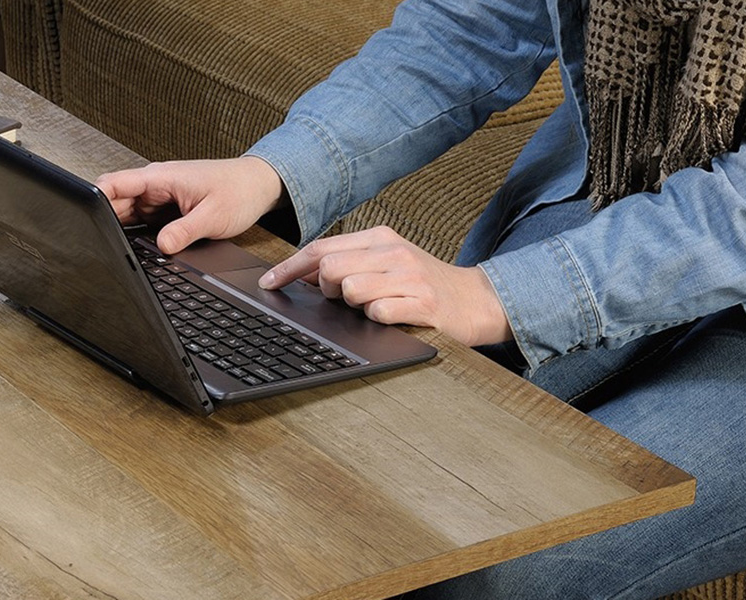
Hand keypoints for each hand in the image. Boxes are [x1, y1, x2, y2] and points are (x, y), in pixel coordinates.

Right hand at [94, 156, 284, 253]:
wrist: (258, 186)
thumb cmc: (239, 191)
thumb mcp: (213, 216)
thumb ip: (185, 231)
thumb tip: (162, 246)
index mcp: (162, 177)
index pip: (115, 183)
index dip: (94, 198)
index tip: (83, 217)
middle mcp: (156, 185)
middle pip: (115, 201)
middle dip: (105, 220)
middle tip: (102, 244)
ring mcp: (159, 197)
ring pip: (127, 213)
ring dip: (121, 229)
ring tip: (118, 248)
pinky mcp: (166, 209)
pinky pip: (143, 221)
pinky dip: (137, 233)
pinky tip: (138, 247)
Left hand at [258, 226, 512, 345]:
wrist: (476, 300)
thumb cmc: (425, 284)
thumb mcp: (387, 263)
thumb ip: (349, 263)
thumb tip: (301, 275)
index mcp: (380, 238)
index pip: (321, 248)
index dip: (289, 268)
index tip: (268, 284)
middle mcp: (393, 252)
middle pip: (329, 268)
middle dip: (325, 290)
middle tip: (344, 299)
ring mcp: (409, 277)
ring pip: (350, 290)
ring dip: (353, 306)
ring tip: (375, 306)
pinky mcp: (423, 304)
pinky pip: (378, 313)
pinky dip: (377, 319)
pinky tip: (392, 317)